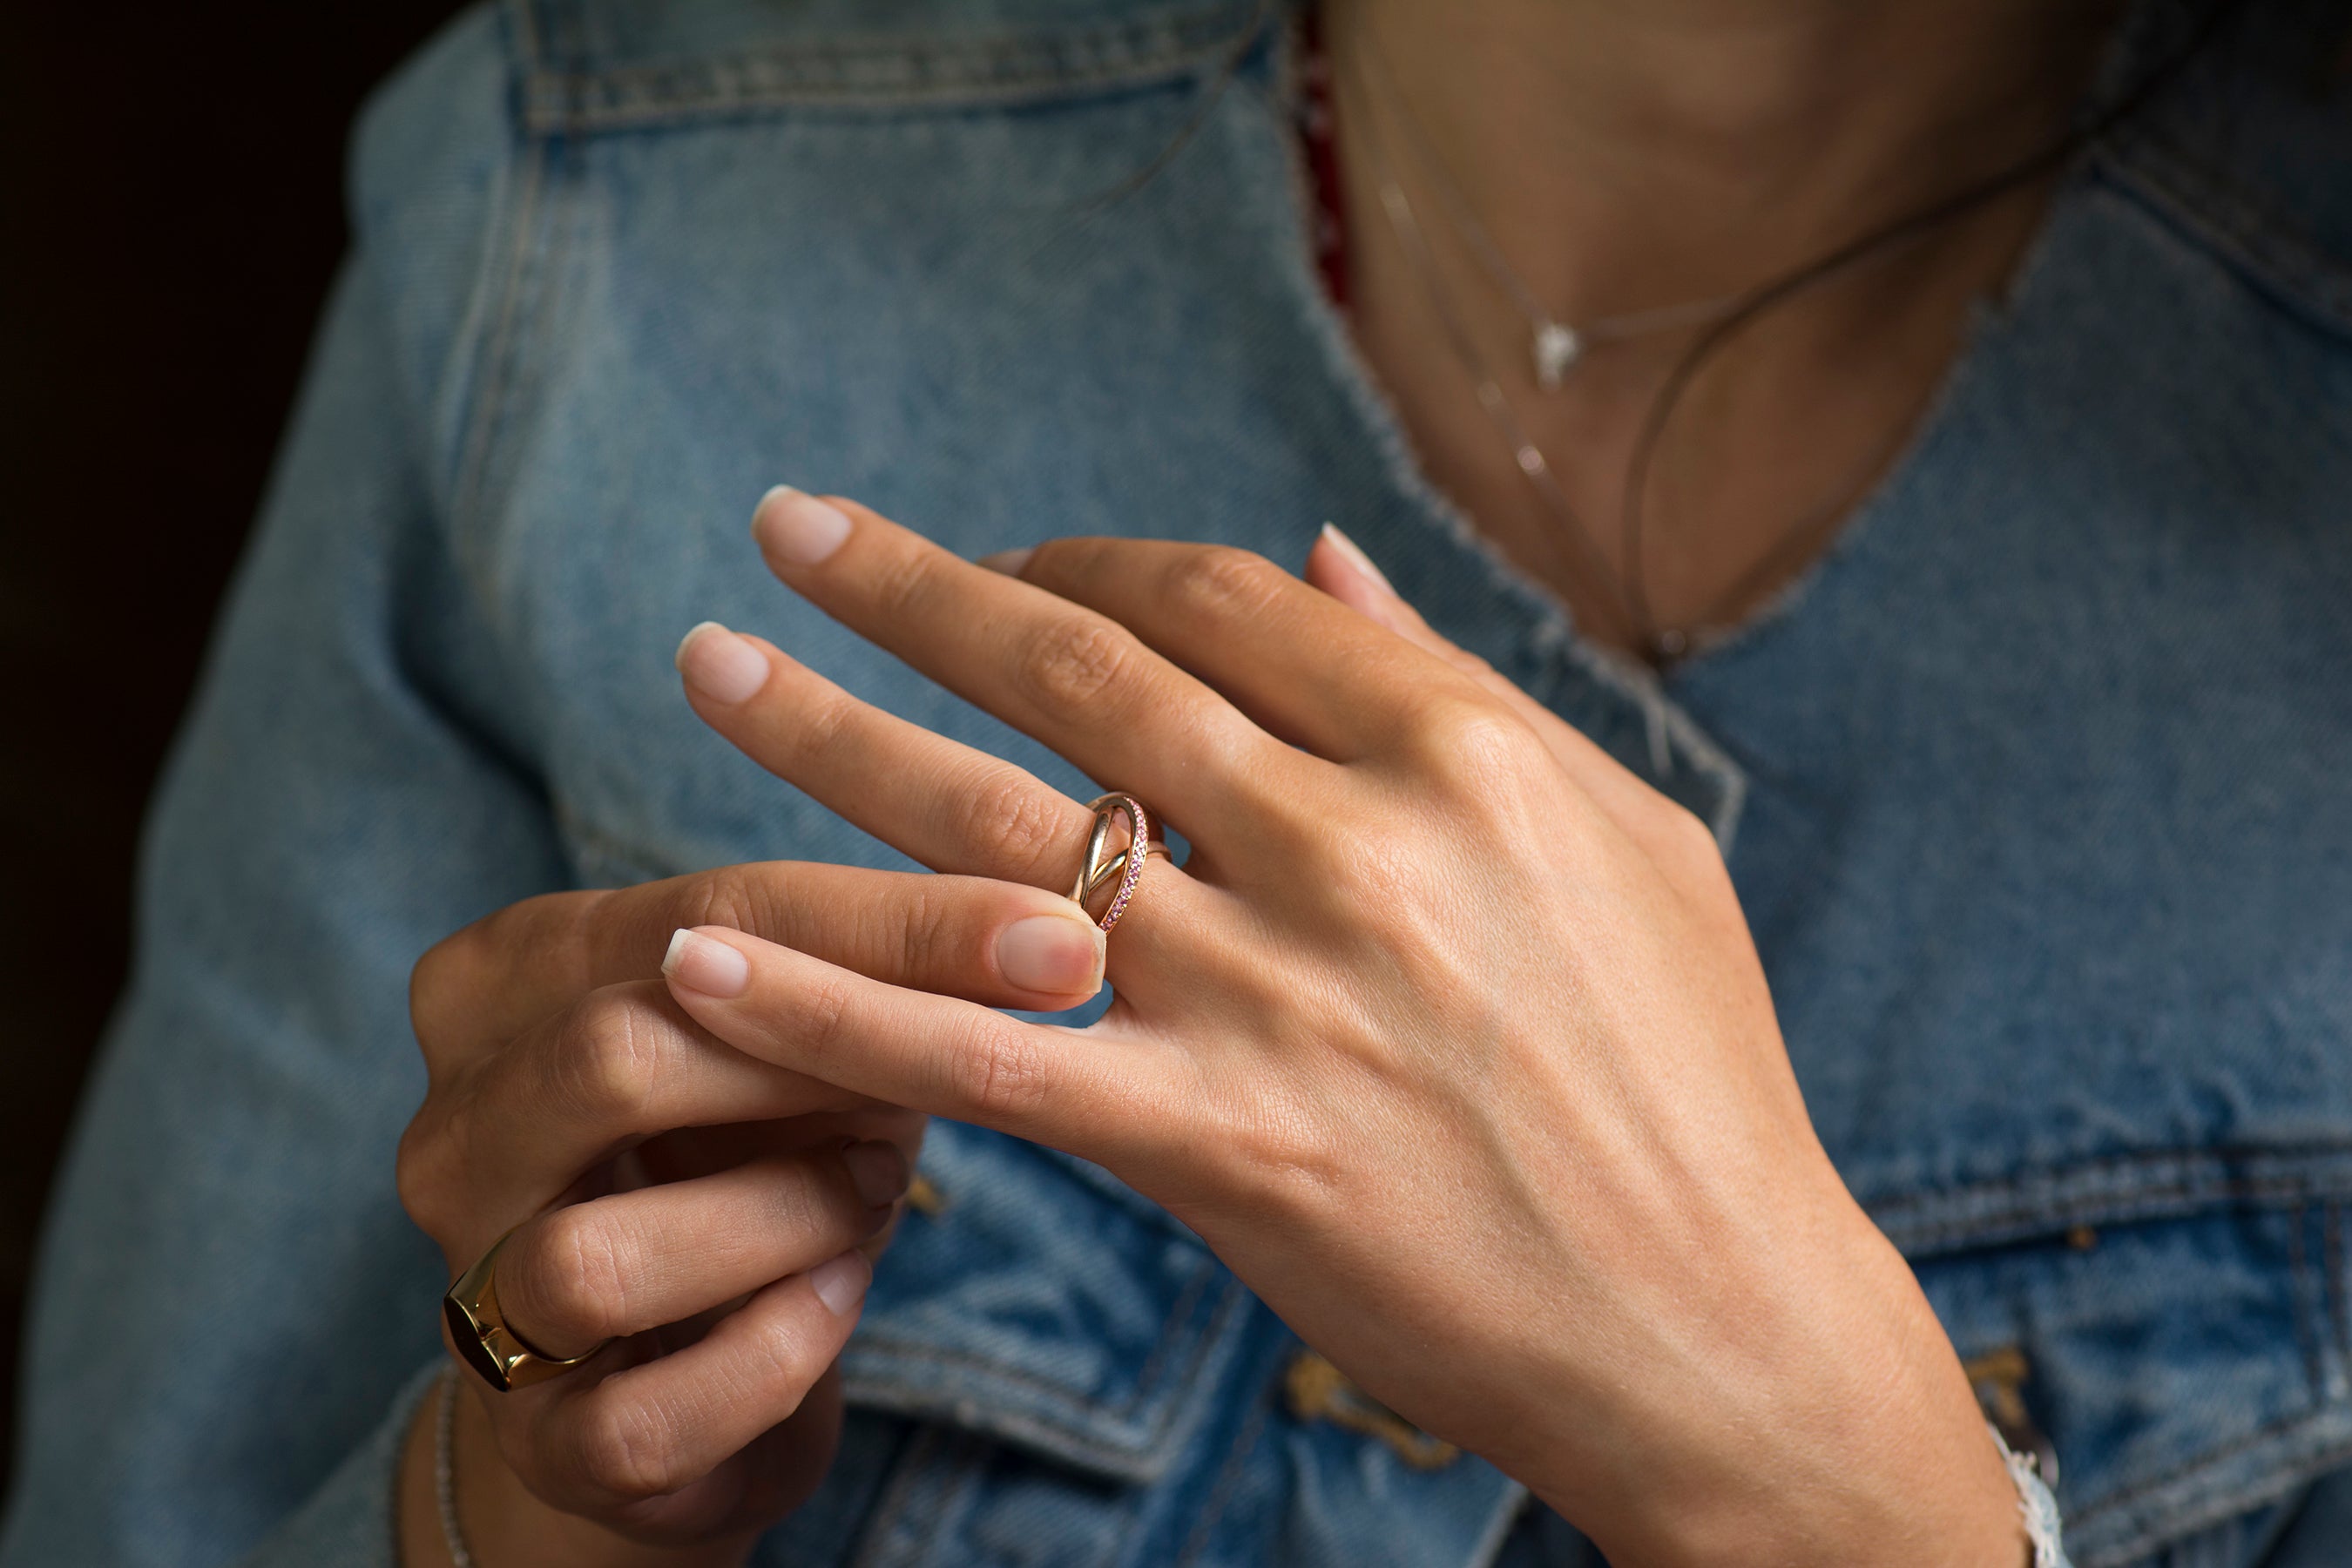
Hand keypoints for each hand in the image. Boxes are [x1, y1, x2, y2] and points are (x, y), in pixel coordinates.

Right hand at [394, 857, 1105, 1564]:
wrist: (678, 1352)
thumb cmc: (758, 1142)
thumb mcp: (817, 1033)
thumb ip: (888, 973)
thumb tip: (1057, 935)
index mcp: (505, 980)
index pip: (705, 917)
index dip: (899, 926)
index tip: (1065, 941)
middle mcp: (453, 1130)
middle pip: (613, 1056)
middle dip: (816, 1067)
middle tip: (952, 1083)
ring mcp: (472, 1292)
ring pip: (596, 1257)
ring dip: (779, 1222)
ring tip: (872, 1195)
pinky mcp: (538, 1443)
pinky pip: (644, 1415)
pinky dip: (772, 1360)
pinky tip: (836, 1302)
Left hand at [654, 490, 2025, 1567]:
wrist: (1718, 1326)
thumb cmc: (1690, 1076)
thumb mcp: (1624, 837)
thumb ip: (1460, 684)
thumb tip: (1323, 551)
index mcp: (1461, 753)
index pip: (1217, 603)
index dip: (1078, 565)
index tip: (990, 562)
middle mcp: (1355, 850)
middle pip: (1080, 679)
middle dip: (909, 591)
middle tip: (785, 527)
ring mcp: (1278, 1002)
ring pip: (1000, 839)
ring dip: (829, 742)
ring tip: (708, 670)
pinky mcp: (1218, 1153)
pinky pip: (980, 1065)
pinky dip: (830, 1007)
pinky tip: (706, 950)